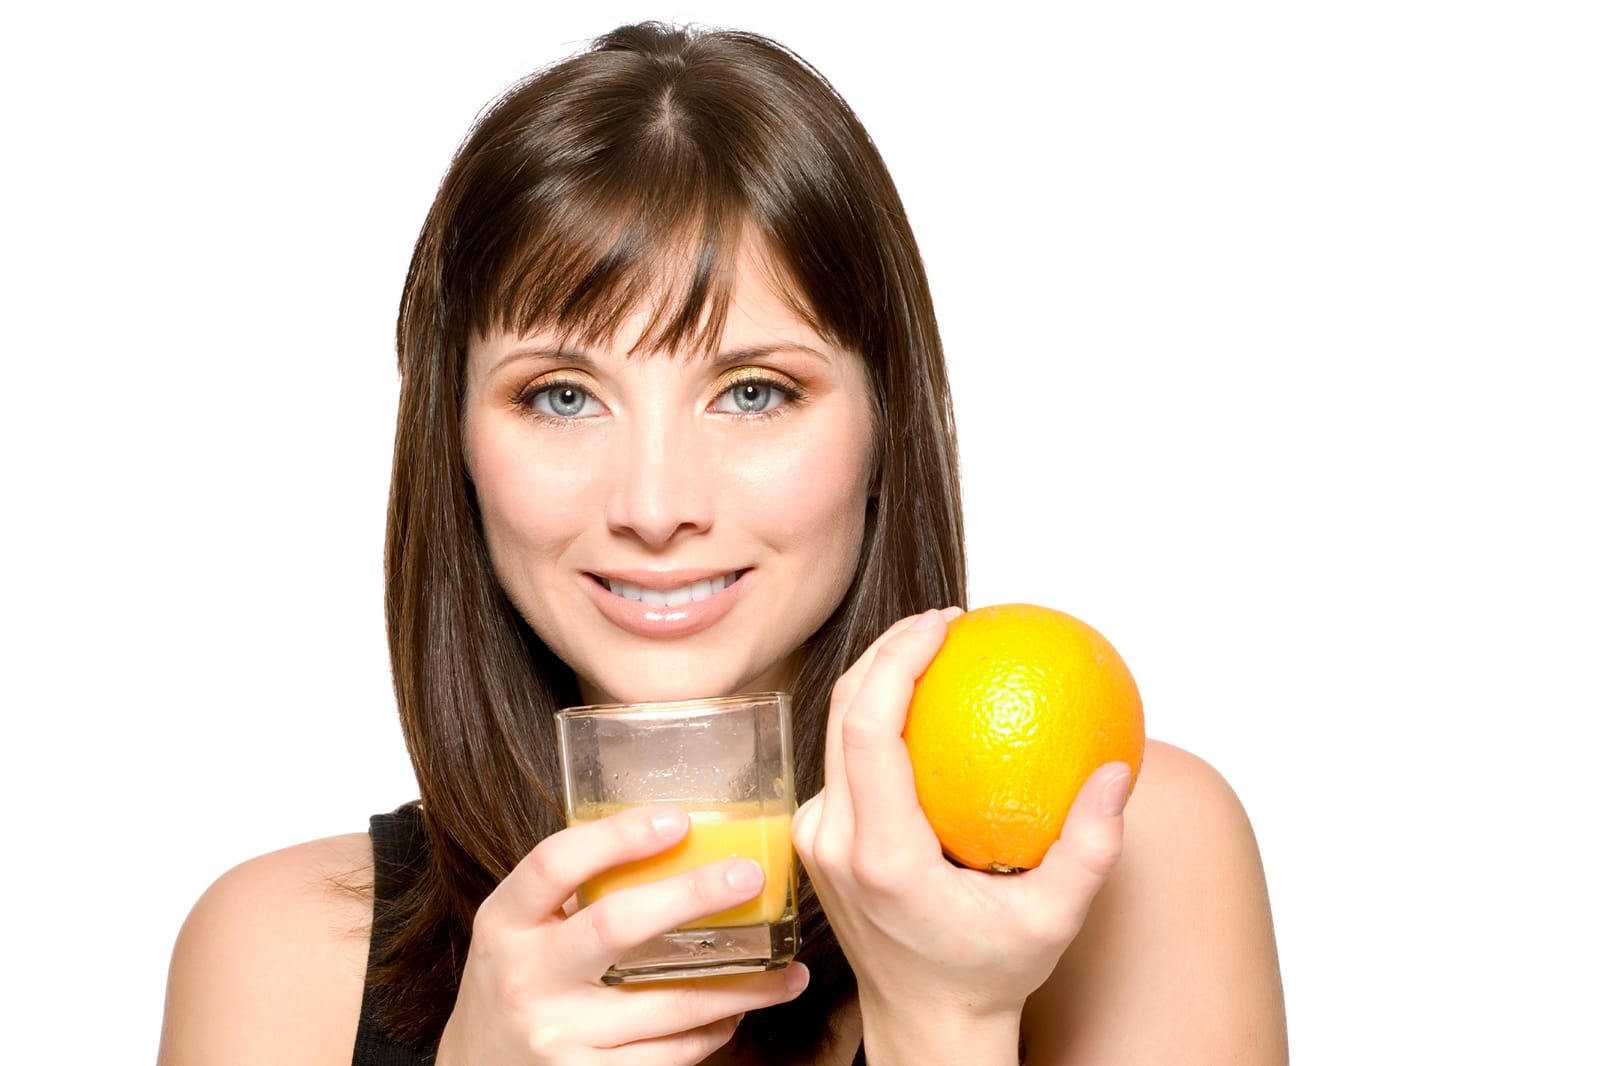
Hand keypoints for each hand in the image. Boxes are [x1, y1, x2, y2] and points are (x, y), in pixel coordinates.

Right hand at [437, 806, 808, 1064]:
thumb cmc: (513, 979)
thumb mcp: (520, 927)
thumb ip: (574, 889)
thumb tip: (672, 835)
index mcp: (506, 922)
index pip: (556, 863)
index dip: (618, 836)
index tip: (678, 817)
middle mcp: (527, 977)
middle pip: (616, 926)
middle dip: (692, 896)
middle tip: (748, 875)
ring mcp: (557, 1034)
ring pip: (665, 1005)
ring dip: (738, 987)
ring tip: (786, 971)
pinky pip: (666, 1055)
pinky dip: (711, 1033)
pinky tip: (737, 1013)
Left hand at [791, 608, 1130, 1062]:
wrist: (924, 1023)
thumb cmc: (985, 974)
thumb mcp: (1053, 920)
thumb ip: (1089, 850)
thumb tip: (1114, 773)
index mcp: (880, 857)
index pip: (867, 731)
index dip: (894, 661)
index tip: (943, 625)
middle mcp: (834, 842)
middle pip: (841, 712)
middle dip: (888, 648)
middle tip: (946, 621)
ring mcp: (817, 839)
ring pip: (834, 728)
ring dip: (879, 676)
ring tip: (935, 645)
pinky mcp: (819, 837)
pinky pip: (843, 757)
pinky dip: (878, 716)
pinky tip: (926, 702)